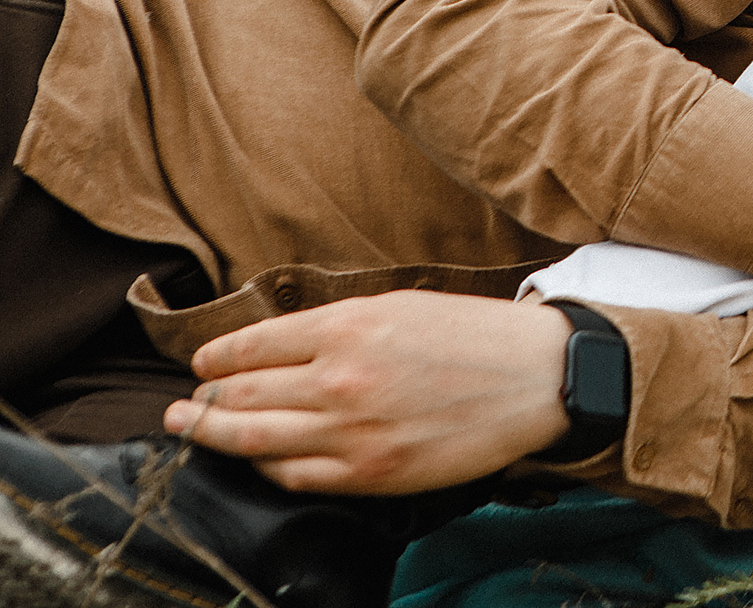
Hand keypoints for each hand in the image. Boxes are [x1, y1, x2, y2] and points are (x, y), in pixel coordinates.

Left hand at [165, 292, 570, 494]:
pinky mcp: (369, 472)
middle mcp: (340, 379)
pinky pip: (292, 476)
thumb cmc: (475, 336)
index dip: (216, 356)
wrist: (537, 379)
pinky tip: (256, 458)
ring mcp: (351, 432)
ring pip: (253, 439)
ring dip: (213, 434)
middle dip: (204, 398)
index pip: (252, 345)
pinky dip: (264, 467)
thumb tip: (279, 344)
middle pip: (240, 394)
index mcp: (349, 326)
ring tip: (193, 428)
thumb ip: (337, 325)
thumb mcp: (401, 305)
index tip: (203, 362)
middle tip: (186, 402)